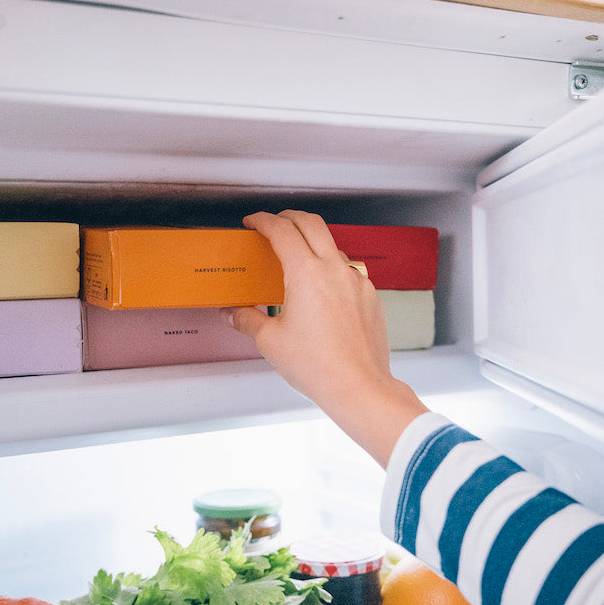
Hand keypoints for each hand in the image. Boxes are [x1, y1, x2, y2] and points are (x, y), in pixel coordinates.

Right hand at [224, 210, 427, 466]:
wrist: (359, 386)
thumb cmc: (317, 366)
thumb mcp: (270, 342)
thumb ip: (248, 320)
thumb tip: (233, 313)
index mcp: (306, 273)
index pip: (282, 231)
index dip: (263, 221)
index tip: (253, 222)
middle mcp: (334, 269)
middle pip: (311, 224)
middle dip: (289, 217)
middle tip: (274, 224)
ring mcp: (356, 281)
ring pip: (332, 246)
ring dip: (312, 243)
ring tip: (298, 258)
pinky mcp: (370, 296)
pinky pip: (348, 271)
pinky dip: (331, 269)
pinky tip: (322, 289)